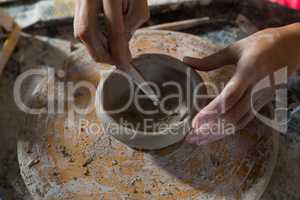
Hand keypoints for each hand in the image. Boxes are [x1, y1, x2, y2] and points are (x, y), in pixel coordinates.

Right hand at [74, 0, 148, 68]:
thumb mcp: (138, 2)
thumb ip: (130, 26)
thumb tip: (120, 49)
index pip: (114, 29)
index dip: (119, 51)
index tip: (125, 64)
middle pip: (87, 32)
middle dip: (101, 53)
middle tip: (115, 62)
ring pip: (80, 30)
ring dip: (96, 47)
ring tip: (112, 52)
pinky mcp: (76, 1)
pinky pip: (80, 24)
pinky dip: (93, 37)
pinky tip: (104, 40)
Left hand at [183, 23, 299, 145]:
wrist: (294, 47)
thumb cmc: (263, 44)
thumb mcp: (236, 48)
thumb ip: (210, 59)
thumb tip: (185, 61)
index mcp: (249, 72)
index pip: (229, 97)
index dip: (212, 111)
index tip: (195, 122)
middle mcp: (257, 89)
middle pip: (233, 116)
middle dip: (210, 129)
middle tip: (190, 137)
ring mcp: (261, 98)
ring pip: (238, 122)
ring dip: (217, 134)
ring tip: (198, 141)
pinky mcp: (261, 103)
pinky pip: (244, 120)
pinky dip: (228, 130)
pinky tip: (214, 135)